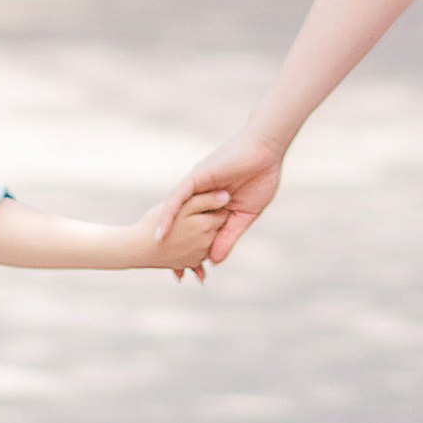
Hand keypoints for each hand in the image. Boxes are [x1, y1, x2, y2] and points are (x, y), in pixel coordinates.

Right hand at [140, 186, 234, 278]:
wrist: (137, 248)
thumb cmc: (156, 222)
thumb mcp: (182, 204)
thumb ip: (206, 199)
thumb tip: (226, 196)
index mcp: (207, 226)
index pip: (223, 210)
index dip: (213, 202)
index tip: (200, 199)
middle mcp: (208, 243)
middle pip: (219, 226)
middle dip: (211, 218)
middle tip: (192, 212)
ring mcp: (200, 255)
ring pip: (210, 239)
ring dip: (205, 233)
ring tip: (185, 226)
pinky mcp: (191, 263)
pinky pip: (200, 255)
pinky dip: (196, 249)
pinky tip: (186, 242)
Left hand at [168, 131, 284, 266]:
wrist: (265, 151)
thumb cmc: (260, 179)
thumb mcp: (244, 216)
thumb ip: (228, 236)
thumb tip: (213, 260)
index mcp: (213, 204)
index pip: (199, 229)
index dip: (193, 249)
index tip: (186, 271)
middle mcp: (200, 196)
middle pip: (183, 222)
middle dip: (177, 244)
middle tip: (174, 271)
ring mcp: (196, 186)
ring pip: (176, 211)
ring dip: (166, 230)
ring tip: (156, 251)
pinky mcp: (195, 178)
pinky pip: (176, 198)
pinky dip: (168, 215)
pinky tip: (161, 232)